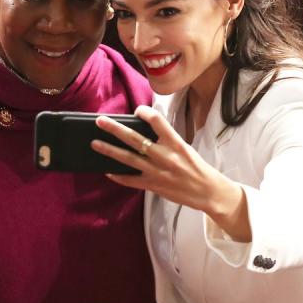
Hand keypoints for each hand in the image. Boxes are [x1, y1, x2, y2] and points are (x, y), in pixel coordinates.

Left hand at [93, 106, 250, 240]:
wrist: (208, 192)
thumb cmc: (196, 168)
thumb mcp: (185, 148)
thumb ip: (166, 140)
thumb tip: (143, 130)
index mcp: (176, 144)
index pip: (158, 121)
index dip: (145, 113)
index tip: (137, 110)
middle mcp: (165, 156)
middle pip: (135, 139)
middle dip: (115, 129)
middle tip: (100, 121)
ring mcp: (158, 172)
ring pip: (128, 159)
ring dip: (110, 150)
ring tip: (95, 143)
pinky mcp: (154, 186)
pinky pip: (131, 180)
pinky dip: (118, 175)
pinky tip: (107, 171)